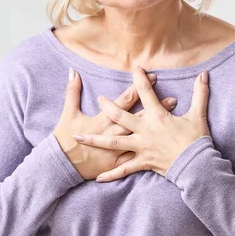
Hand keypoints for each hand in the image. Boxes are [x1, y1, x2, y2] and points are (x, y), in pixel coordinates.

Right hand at [52, 68, 178, 179]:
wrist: (61, 164)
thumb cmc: (64, 138)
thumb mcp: (68, 113)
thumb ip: (72, 91)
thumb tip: (73, 71)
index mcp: (103, 120)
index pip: (124, 101)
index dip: (138, 87)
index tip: (151, 76)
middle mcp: (113, 133)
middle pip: (138, 118)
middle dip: (155, 108)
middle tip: (173, 99)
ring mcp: (116, 150)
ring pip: (141, 137)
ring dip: (156, 129)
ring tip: (173, 123)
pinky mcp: (116, 163)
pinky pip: (135, 159)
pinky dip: (149, 154)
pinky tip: (165, 150)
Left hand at [71, 66, 211, 181]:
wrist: (197, 166)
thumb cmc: (197, 140)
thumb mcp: (199, 115)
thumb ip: (200, 93)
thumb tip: (205, 74)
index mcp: (157, 116)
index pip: (146, 93)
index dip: (140, 79)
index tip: (134, 68)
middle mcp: (145, 130)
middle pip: (121, 116)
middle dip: (108, 106)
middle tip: (99, 99)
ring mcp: (141, 147)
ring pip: (113, 142)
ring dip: (95, 139)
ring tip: (78, 137)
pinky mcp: (142, 162)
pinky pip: (123, 169)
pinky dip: (111, 174)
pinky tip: (98, 178)